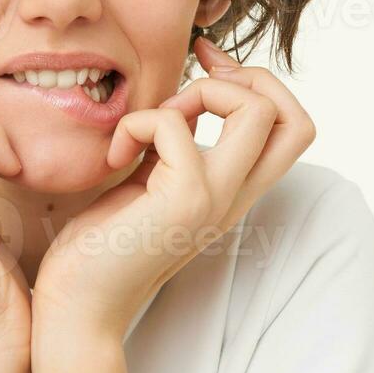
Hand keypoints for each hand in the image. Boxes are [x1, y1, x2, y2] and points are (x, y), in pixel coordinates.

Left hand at [31, 36, 316, 340]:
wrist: (78, 304)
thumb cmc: (103, 243)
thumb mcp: (151, 179)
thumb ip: (175, 145)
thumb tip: (184, 100)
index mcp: (233, 191)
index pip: (293, 129)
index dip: (260, 84)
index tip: (209, 68)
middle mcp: (235, 196)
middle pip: (294, 118)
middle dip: (249, 77)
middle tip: (194, 84)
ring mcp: (216, 198)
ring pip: (257, 112)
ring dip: (200, 92)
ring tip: (154, 123)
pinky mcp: (184, 200)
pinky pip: (174, 124)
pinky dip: (137, 123)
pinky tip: (114, 156)